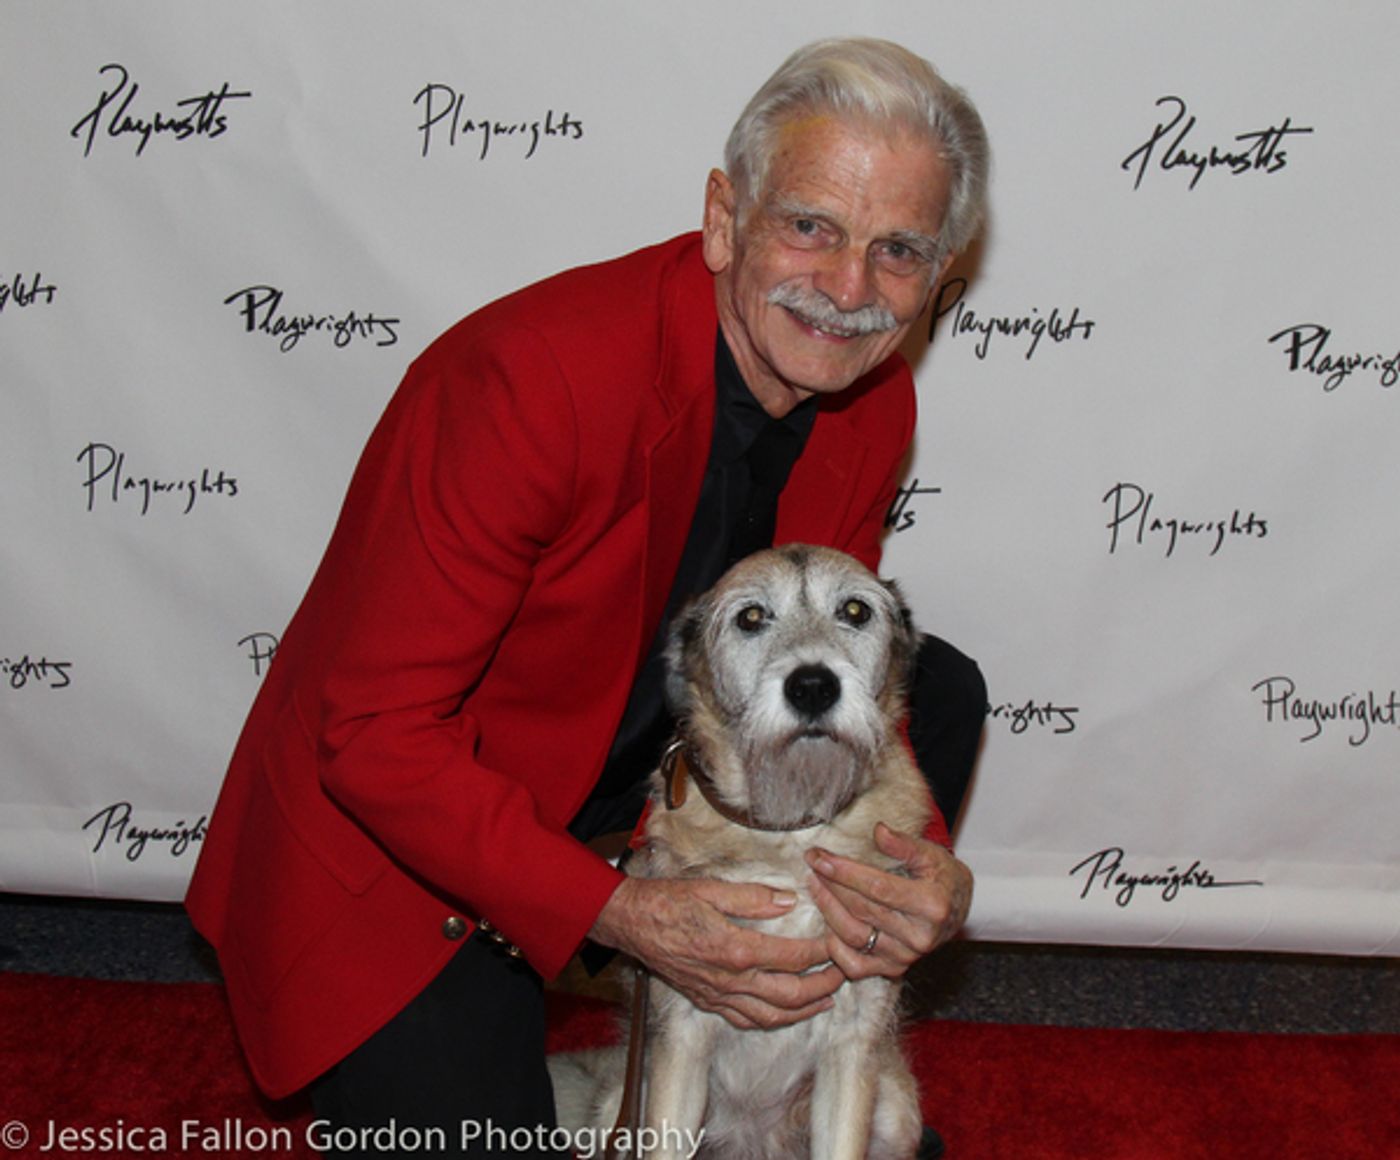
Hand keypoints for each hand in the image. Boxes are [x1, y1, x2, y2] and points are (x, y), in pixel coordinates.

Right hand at [589, 876, 844, 1029]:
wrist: (632, 923)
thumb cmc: (670, 901)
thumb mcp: (712, 889)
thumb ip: (754, 897)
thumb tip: (790, 900)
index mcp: (735, 949)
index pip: (792, 957)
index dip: (820, 952)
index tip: (837, 941)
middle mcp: (730, 980)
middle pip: (790, 994)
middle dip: (823, 986)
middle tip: (844, 973)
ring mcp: (718, 995)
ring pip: (771, 1015)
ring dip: (804, 1011)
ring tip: (826, 1000)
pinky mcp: (707, 1002)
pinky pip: (746, 1020)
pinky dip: (772, 1020)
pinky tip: (784, 1012)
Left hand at [805, 823, 971, 980]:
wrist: (957, 910)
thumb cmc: (942, 878)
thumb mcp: (932, 855)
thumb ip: (905, 844)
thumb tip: (878, 831)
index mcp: (931, 905)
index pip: (878, 887)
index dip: (845, 871)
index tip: (819, 856)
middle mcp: (919, 936)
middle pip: (862, 909)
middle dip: (831, 884)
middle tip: (812, 863)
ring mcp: (905, 956)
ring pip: (854, 936)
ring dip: (828, 909)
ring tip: (815, 884)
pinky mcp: (893, 969)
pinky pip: (855, 965)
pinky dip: (834, 947)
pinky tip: (825, 922)